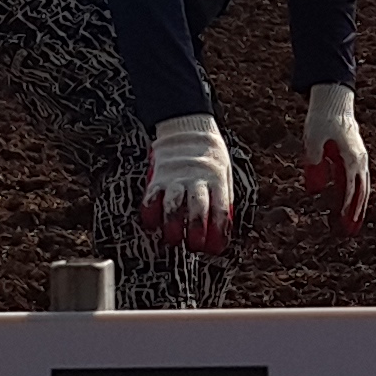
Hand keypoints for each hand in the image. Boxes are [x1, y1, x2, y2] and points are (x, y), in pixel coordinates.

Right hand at [144, 115, 235, 252]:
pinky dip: (151, 212)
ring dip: (172, 226)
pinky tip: (152, 224)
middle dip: (195, 232)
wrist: (187, 125)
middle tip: (193, 247)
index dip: (218, 233)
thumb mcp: (224, 173)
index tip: (214, 249)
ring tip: (172, 240)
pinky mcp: (158, 176)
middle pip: (197, 210)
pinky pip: (152, 197)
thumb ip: (222, 198)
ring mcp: (176, 177)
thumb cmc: (209, 155)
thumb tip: (222, 228)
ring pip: (173, 205)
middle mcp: (197, 179)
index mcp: (217, 180)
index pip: (220, 211)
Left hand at [298, 83, 369, 235]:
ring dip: (358, 207)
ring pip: (362, 188)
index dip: (346, 207)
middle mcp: (360, 160)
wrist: (334, 100)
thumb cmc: (322, 119)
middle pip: (361, 192)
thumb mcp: (314, 140)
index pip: (350, 188)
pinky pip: (359, 181)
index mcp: (351, 158)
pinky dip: (357, 195)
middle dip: (355, 213)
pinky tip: (351, 205)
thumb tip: (316, 191)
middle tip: (349, 233)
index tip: (341, 223)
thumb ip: (314, 164)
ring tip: (352, 225)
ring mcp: (360, 159)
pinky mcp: (355, 157)